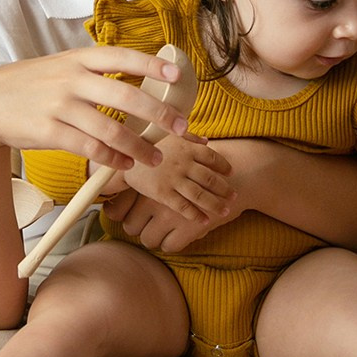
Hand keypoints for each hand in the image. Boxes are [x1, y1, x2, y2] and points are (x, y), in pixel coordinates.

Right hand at [0, 46, 191, 171]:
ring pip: (110, 130)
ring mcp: (59, 106)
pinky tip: (125, 164)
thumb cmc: (33, 85)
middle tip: (180, 127)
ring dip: (139, 147)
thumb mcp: (62, 66)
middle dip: (159, 113)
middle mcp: (71, 80)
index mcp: (78, 59)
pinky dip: (113, 159)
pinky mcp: (49, 132)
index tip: (176, 74)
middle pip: (125, 97)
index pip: (121, 57)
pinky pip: (90, 149)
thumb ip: (95, 71)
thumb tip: (141, 81)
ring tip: (155, 158)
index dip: (151, 64)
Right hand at [103, 133, 232, 237]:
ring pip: (200, 195)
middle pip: (210, 178)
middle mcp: (182, 163)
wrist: (121, 156)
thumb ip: (189, 137)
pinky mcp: (162, 193)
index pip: (211, 157)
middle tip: (235, 196)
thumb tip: (207, 140)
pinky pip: (183, 206)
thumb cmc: (145, 144)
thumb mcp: (168, 135)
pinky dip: (196, 215)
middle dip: (224, 189)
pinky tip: (205, 221)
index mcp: (185, 147)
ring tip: (226, 211)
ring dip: (216, 204)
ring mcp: (173, 179)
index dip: (223, 166)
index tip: (231, 172)